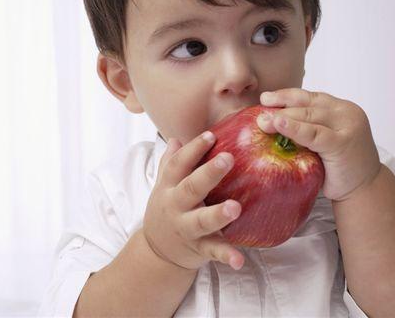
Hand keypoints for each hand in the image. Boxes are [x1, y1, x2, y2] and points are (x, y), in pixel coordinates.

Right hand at [143, 131, 244, 270]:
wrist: (156, 252)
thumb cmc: (166, 210)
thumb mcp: (163, 186)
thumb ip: (169, 163)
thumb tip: (175, 138)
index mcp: (169, 188)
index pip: (178, 164)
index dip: (193, 149)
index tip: (211, 135)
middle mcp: (176, 206)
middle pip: (191, 187)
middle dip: (208, 174)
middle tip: (228, 158)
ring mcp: (186, 228)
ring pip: (201, 221)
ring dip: (217, 214)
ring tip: (235, 208)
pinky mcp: (198, 248)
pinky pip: (212, 251)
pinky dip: (226, 255)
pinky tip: (239, 259)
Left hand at [256, 88, 382, 200]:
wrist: (364, 190)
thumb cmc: (338, 167)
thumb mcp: (321, 142)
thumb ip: (305, 130)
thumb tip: (269, 122)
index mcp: (339, 108)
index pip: (308, 97)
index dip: (285, 96)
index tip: (265, 98)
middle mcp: (345, 112)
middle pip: (306, 105)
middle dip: (280, 107)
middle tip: (258, 112)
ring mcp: (346, 126)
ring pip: (309, 116)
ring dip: (283, 117)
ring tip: (263, 121)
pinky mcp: (343, 142)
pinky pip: (314, 134)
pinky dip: (295, 129)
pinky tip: (279, 125)